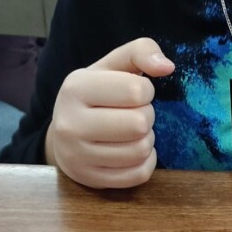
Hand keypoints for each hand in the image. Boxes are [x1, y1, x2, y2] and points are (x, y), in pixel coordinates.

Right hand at [45, 38, 174, 188]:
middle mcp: (70, 123)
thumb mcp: (112, 65)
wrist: (64, 135)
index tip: (135, 93)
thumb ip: (140, 51)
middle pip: (139, 124)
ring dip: (146, 140)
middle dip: (146, 117)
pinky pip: (139, 174)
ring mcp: (77, 156)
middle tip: (134, 114)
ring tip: (132, 132)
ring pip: (140, 151)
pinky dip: (146, 162)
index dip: (146, 91)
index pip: (136, 91)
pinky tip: (133, 151)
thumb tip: (167, 67)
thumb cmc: (96, 95)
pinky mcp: (91, 180)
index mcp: (75, 88)